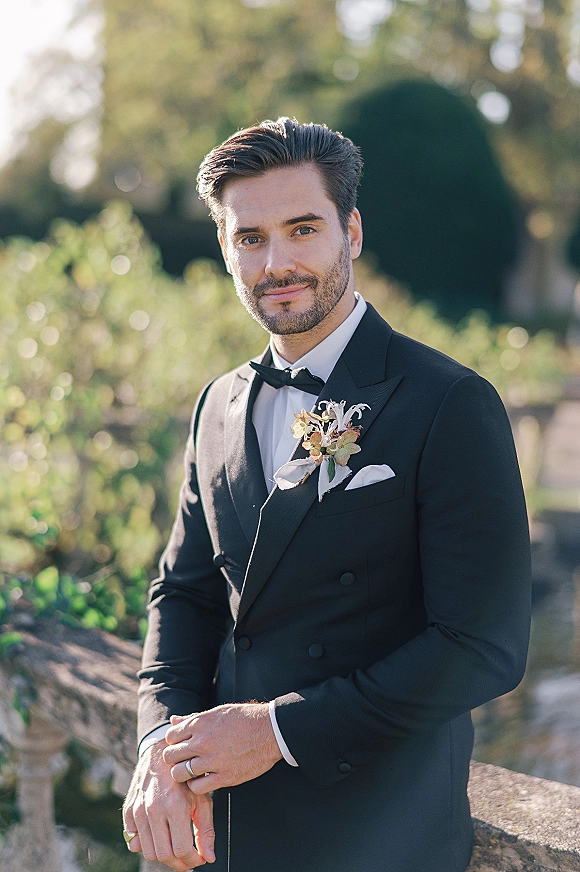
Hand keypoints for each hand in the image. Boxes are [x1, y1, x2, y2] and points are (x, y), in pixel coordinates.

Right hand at [122, 740, 214, 868]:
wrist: (161, 753)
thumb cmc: (185, 775)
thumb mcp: (202, 797)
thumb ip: (206, 829)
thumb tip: (209, 857)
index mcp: (175, 806)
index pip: (182, 849)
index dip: (193, 860)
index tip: (199, 859)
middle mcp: (154, 810)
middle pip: (164, 855)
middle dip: (179, 863)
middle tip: (188, 859)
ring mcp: (139, 811)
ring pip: (149, 852)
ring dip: (164, 856)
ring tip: (175, 849)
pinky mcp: (128, 811)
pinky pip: (134, 841)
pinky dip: (147, 845)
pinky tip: (160, 837)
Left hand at [163, 702, 282, 794]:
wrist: (271, 731)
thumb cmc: (245, 718)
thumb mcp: (218, 712)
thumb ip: (194, 718)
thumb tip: (174, 720)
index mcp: (201, 723)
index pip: (170, 736)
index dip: (173, 742)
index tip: (180, 745)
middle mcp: (203, 741)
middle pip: (170, 756)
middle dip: (174, 759)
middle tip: (182, 760)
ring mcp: (213, 760)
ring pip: (179, 774)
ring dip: (183, 774)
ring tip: (191, 771)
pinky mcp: (224, 777)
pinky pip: (197, 787)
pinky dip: (196, 785)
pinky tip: (203, 779)